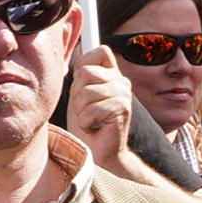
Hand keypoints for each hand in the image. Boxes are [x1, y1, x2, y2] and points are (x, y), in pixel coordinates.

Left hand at [69, 46, 135, 170]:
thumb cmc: (88, 125)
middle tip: (84, 109)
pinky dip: (85, 122)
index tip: (82, 87)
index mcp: (112, 75)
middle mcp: (121, 81)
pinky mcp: (122, 108)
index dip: (84, 66)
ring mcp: (124, 94)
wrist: (99, 152)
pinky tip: (93, 127)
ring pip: (86, 92)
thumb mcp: (79, 94)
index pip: (100, 51)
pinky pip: (91, 109)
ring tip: (89, 120)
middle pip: (85, 72)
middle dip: (77, 94)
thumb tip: (78, 50)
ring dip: (80, 110)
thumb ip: (81, 75)